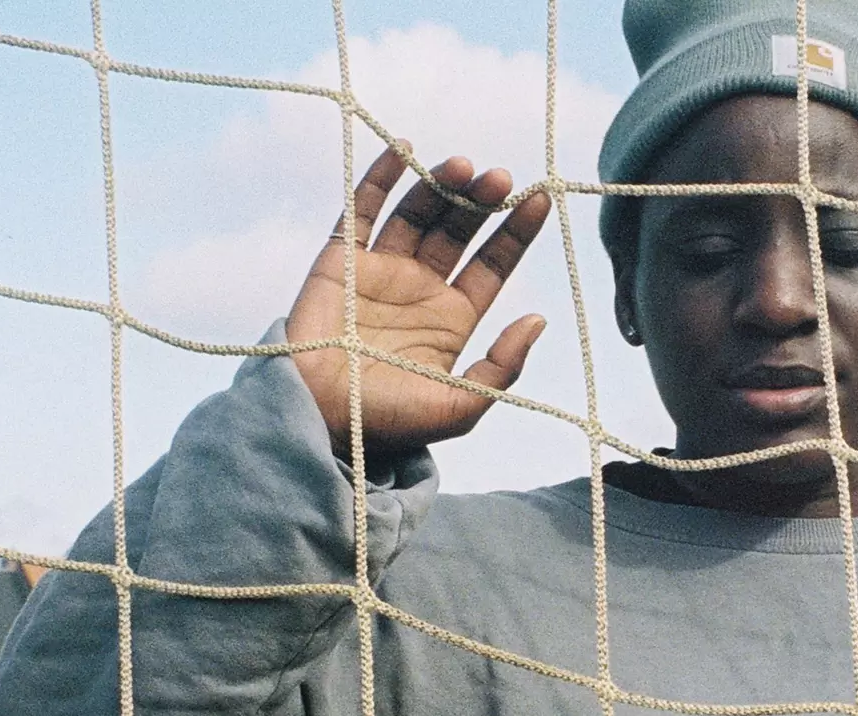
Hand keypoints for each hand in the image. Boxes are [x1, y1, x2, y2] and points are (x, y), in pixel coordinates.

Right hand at [287, 146, 552, 455]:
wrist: (317, 419)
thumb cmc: (388, 422)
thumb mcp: (460, 407)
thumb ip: (503, 367)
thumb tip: (539, 319)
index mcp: (453, 318)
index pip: (493, 263)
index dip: (516, 230)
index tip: (540, 196)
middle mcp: (420, 288)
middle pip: (458, 229)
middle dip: (480, 201)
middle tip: (498, 177)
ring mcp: (380, 270)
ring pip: (417, 212)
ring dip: (440, 184)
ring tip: (461, 167)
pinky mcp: (340, 260)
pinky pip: (361, 209)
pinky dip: (381, 177)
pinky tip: (405, 151)